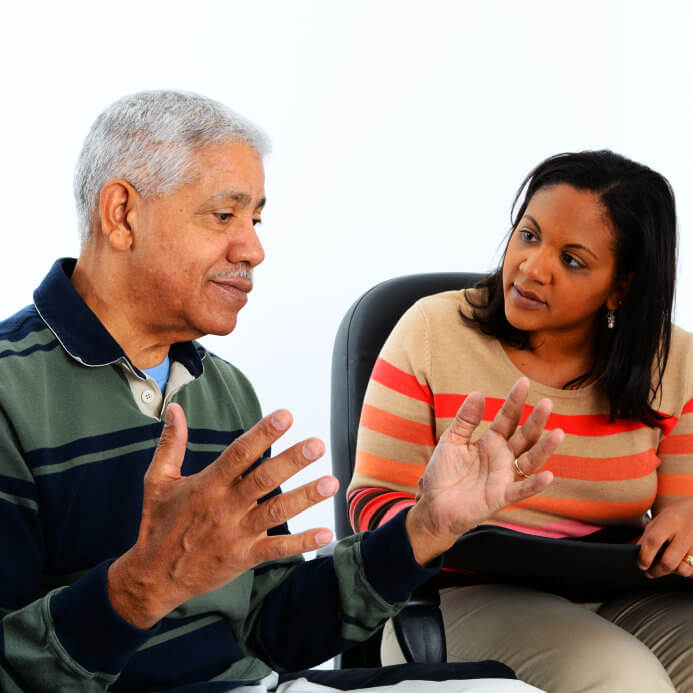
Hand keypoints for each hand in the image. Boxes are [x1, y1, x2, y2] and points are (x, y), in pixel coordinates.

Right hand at [108, 404, 337, 628]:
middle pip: (264, 479)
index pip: (239, 454)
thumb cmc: (157, 522)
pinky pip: (277, 549)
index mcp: (207, 485)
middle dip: (292, 461)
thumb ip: (171, 444)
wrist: (152, 577)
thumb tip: (175, 409)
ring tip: (331, 483)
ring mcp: (237, 533)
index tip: (286, 416)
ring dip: (305, 497)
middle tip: (317, 444)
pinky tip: (326, 533)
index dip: (263, 434)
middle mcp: (225, 507)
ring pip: (276, 512)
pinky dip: (302, 542)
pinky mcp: (244, 557)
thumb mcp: (157, 480)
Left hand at [406, 377, 563, 564]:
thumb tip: (478, 393)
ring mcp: (504, 477)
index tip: (525, 381)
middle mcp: (502, 457)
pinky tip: (548, 476)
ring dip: (544, 449)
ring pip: (529, 461)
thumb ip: (466, 420)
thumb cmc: (443, 473)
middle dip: (535, 421)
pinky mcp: (500, 497)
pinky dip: (535, 485)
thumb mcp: (452, 441)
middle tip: (547, 403)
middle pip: (524, 437)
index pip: (507, 418)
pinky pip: (521, 491)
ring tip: (558, 433)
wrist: (433, 506)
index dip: (515, 401)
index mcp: (491, 442)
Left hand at [638, 498, 692, 577]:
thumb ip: (647, 538)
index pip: (653, 541)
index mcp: (670, 521)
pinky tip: (678, 566)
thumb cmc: (674, 517)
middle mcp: (686, 533)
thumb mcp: (658, 521)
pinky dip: (684, 571)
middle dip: (656, 571)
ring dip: (671, 572)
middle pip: (669, 561)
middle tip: (649, 572)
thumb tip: (638, 557)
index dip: (645, 556)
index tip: (641, 564)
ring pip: (684, 570)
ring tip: (664, 568)